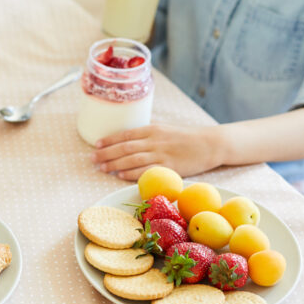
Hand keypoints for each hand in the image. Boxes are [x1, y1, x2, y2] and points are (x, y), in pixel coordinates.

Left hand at [92, 123, 225, 179]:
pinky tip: (120, 174)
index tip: (96, 145)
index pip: (125, 134)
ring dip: (114, 163)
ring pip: (132, 159)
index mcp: (153, 129)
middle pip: (124, 147)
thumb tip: (130, 138)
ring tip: (101, 167)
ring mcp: (161, 154)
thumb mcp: (166, 130)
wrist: (211, 143)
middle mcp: (154, 140)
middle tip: (92, 158)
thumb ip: (149, 134)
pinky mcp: (169, 167)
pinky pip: (146, 170)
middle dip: (106, 153)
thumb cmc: (187, 137)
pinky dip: (131, 172)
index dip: (109, 140)